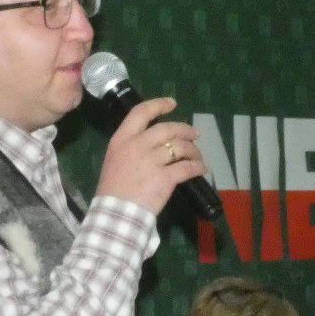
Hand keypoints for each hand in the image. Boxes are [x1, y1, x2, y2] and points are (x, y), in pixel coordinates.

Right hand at [93, 97, 208, 215]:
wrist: (116, 212)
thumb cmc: (113, 189)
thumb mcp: (115, 159)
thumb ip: (131, 147)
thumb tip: (154, 143)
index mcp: (122, 139)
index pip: (141, 112)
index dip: (158, 105)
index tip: (172, 103)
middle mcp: (137, 145)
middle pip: (167, 129)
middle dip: (184, 129)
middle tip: (194, 134)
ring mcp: (152, 161)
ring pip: (180, 147)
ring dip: (193, 150)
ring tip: (197, 156)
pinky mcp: (165, 177)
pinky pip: (187, 167)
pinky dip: (197, 167)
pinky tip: (201, 169)